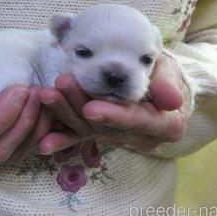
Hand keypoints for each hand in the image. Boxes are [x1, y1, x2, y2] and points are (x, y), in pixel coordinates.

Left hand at [38, 54, 190, 153]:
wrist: (155, 82)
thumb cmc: (162, 75)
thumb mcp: (171, 72)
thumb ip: (169, 85)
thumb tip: (172, 101)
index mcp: (162, 125)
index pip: (137, 121)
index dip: (114, 116)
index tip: (92, 109)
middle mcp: (138, 136)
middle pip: (107, 126)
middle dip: (81, 106)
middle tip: (60, 85)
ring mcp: (115, 136)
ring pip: (89, 129)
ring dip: (65, 114)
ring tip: (47, 95)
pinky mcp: (98, 132)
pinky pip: (79, 137)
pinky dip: (62, 139)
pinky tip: (44, 143)